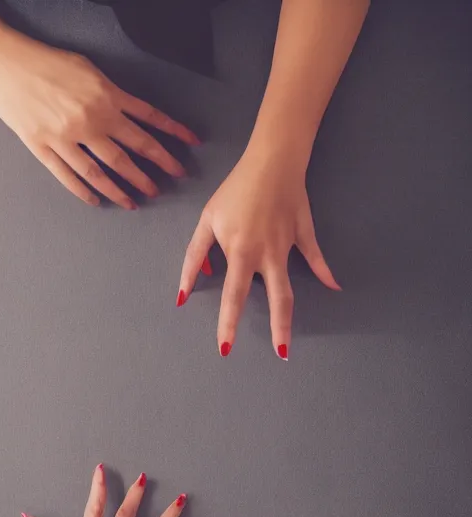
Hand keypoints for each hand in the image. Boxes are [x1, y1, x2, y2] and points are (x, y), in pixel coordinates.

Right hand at [0, 29, 199, 208]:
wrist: (5, 64)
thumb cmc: (47, 63)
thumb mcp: (88, 70)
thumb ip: (112, 94)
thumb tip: (134, 116)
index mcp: (105, 97)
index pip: (149, 119)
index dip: (173, 133)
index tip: (191, 146)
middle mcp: (91, 120)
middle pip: (132, 151)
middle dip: (155, 169)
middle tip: (170, 182)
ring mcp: (67, 137)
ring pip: (103, 171)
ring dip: (124, 188)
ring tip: (136, 201)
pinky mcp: (44, 148)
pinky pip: (70, 177)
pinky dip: (86, 192)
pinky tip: (98, 201)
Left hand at [177, 148, 339, 357]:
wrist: (271, 159)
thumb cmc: (234, 191)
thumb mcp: (207, 221)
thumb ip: (195, 258)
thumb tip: (185, 293)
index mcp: (240, 252)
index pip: (233, 296)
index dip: (228, 324)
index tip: (226, 348)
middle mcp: (266, 255)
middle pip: (274, 299)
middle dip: (276, 328)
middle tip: (278, 355)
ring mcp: (288, 247)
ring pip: (291, 288)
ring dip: (291, 317)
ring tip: (290, 342)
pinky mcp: (304, 235)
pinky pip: (315, 256)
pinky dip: (324, 271)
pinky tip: (334, 286)